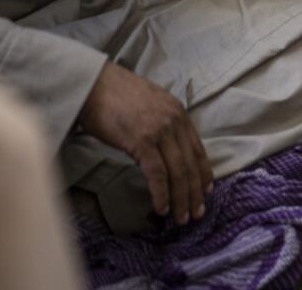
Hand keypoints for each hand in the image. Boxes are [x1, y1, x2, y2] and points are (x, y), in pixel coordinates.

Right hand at [77, 62, 212, 225]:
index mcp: (179, 113)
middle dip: (196, 192)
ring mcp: (160, 131)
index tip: (207, 190)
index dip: (204, 172)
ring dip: (182, 198)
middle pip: (191, 164)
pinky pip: (157, 173)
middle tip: (197, 213)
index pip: (198, 148)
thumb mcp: (150, 106)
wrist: (93, 83)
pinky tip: (162, 208)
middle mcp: (175, 121)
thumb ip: (162, 126)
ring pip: (178, 171)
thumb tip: (163, 152)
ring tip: (182, 217)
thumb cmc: (115, 97)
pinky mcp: (142, 140)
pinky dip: (162, 193)